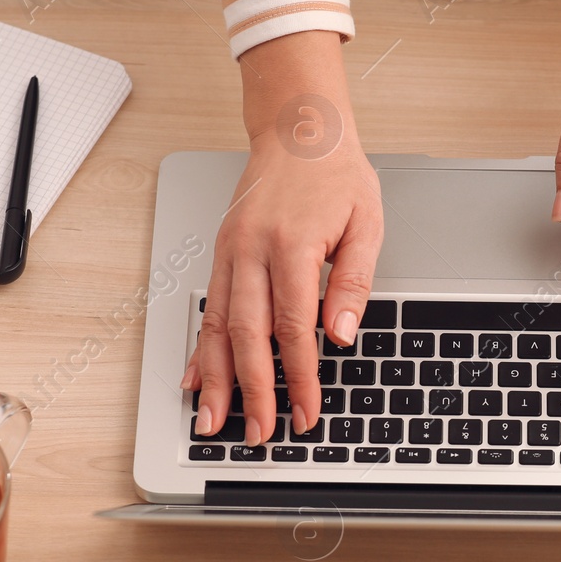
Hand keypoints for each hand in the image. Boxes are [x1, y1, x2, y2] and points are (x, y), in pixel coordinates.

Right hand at [182, 32, 382, 445]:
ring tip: (212, 421)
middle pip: (247, 335)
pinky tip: (195, 379)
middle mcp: (251, 251)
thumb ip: (352, 281)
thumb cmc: (335, 173)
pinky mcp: (221, 252)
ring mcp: (230, 252)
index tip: (305, 411)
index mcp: (291, 245)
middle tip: (258, 433)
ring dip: (215, 379)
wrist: (298, 128)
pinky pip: (207, 307)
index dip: (299, 375)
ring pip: (216, 326)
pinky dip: (199, 348)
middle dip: (252, 391)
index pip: (293, 326)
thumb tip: (340, 334)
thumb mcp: (366, 222)